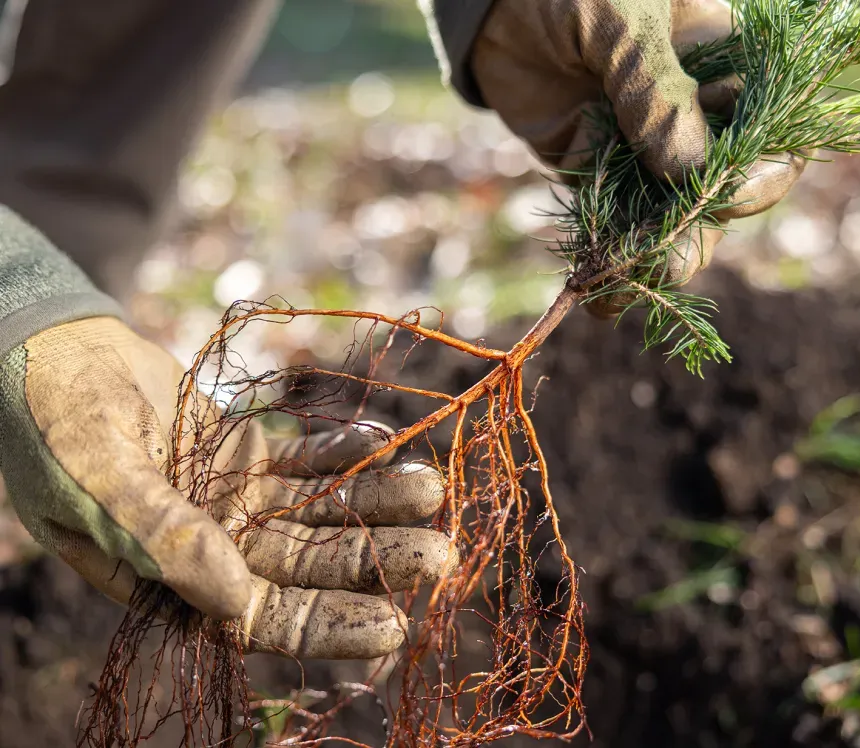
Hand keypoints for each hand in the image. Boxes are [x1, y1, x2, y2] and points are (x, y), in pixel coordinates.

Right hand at [0, 317, 452, 659]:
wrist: (52, 355)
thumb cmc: (53, 428)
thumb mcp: (99, 484)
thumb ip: (164, 540)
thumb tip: (237, 603)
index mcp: (174, 581)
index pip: (264, 618)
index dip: (328, 624)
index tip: (395, 624)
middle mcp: (216, 548)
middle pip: (310, 564)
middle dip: (374, 560)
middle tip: (442, 553)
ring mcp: (237, 499)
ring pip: (319, 509)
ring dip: (373, 500)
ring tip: (430, 488)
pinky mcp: (248, 453)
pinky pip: (306, 456)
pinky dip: (342, 449)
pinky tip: (382, 437)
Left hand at [472, 0, 806, 310]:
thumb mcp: (622, 19)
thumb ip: (656, 89)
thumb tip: (690, 171)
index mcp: (723, 66)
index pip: (771, 131)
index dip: (762, 172)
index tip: (726, 194)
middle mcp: (692, 115)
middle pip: (721, 191)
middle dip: (698, 231)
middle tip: (666, 260)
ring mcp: (643, 147)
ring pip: (669, 218)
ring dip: (654, 259)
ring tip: (625, 289)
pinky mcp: (596, 170)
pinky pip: (614, 221)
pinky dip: (609, 258)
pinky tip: (598, 292)